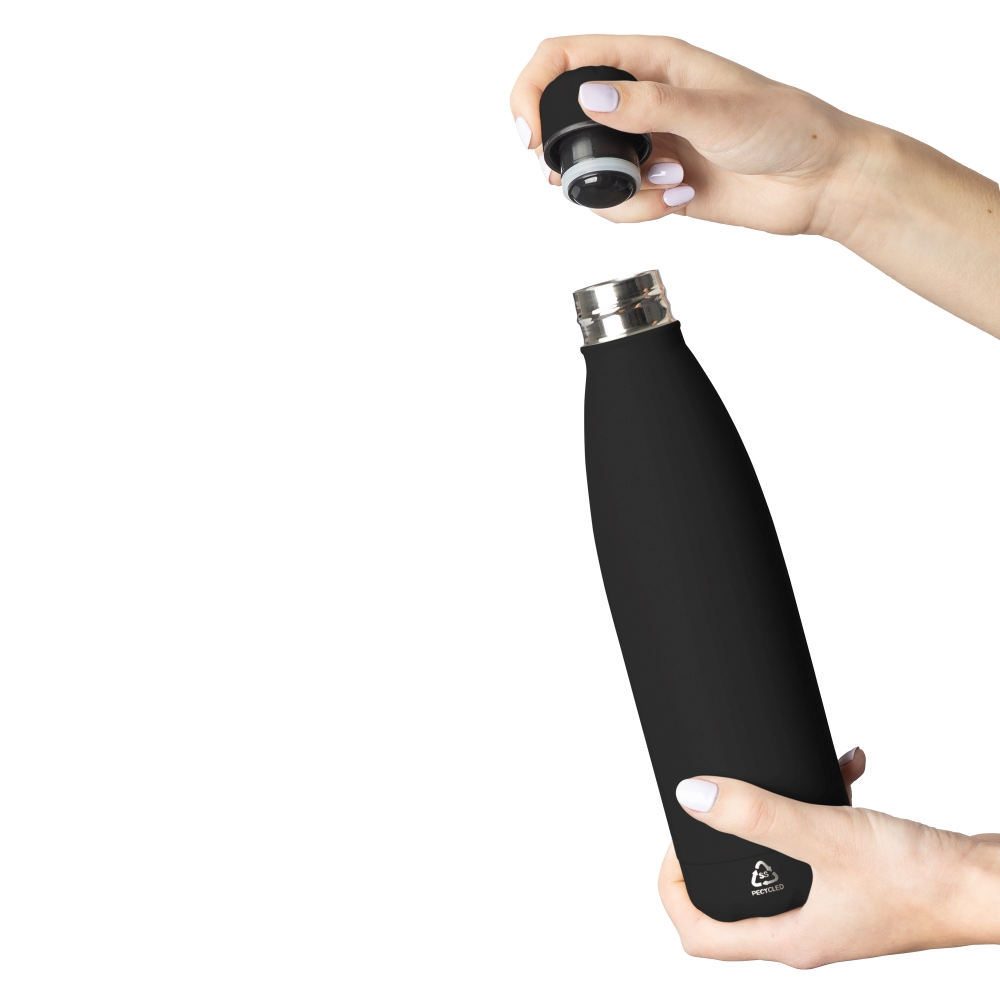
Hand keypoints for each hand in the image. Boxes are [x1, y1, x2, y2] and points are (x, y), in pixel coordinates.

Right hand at [511, 35, 867, 235]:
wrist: (817, 182)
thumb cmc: (784, 128)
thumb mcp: (713, 110)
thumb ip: (648, 104)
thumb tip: (589, 97)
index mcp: (652, 61)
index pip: (566, 58)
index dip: (534, 90)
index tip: (532, 135)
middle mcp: (643, 100)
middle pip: (567, 121)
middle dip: (571, 157)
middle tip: (596, 176)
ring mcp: (648, 144)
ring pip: (591, 171)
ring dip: (617, 191)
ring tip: (668, 183)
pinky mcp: (657, 184)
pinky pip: (618, 203)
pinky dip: (638, 211)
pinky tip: (679, 198)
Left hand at [659, 749, 999, 966]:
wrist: (987, 880)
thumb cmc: (921, 880)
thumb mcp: (823, 836)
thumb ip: (757, 815)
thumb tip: (693, 797)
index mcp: (790, 939)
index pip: (700, 937)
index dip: (673, 891)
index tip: (676, 845)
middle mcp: (807, 929)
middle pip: (732, 896)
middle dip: (721, 842)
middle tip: (720, 802)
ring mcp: (832, 904)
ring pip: (779, 857)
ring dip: (777, 809)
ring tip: (782, 774)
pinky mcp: (856, 879)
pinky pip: (820, 839)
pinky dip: (821, 802)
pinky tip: (841, 769)